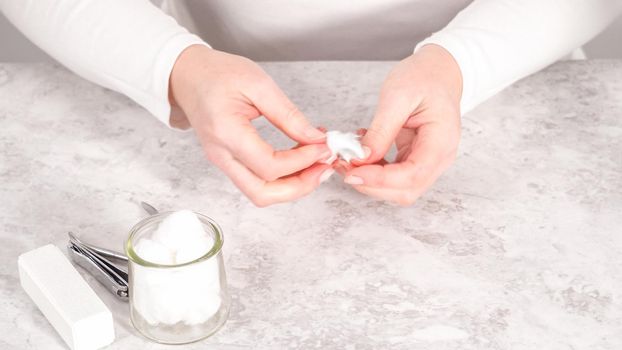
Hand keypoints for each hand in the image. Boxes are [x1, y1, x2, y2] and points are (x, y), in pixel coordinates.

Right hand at [169, 45, 332, 205]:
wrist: (187, 76)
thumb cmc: (216, 74)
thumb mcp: (258, 83)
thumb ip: (288, 114)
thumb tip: (314, 138)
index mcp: (226, 132)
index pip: (269, 165)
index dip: (302, 161)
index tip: (323, 146)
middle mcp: (221, 154)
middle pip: (262, 193)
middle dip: (300, 186)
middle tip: (324, 167)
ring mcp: (223, 162)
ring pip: (260, 193)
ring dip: (293, 187)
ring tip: (317, 166)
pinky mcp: (229, 162)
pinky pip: (257, 182)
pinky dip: (282, 179)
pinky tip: (301, 162)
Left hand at [341, 44, 461, 205]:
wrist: (439, 72)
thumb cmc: (424, 78)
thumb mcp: (398, 96)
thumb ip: (381, 130)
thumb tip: (361, 158)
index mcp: (441, 142)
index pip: (412, 175)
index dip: (380, 180)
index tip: (352, 173)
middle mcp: (438, 158)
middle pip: (405, 190)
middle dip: (371, 184)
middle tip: (343, 165)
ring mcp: (428, 162)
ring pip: (398, 189)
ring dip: (369, 181)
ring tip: (347, 159)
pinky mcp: (414, 160)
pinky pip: (393, 177)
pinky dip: (373, 172)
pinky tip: (361, 154)